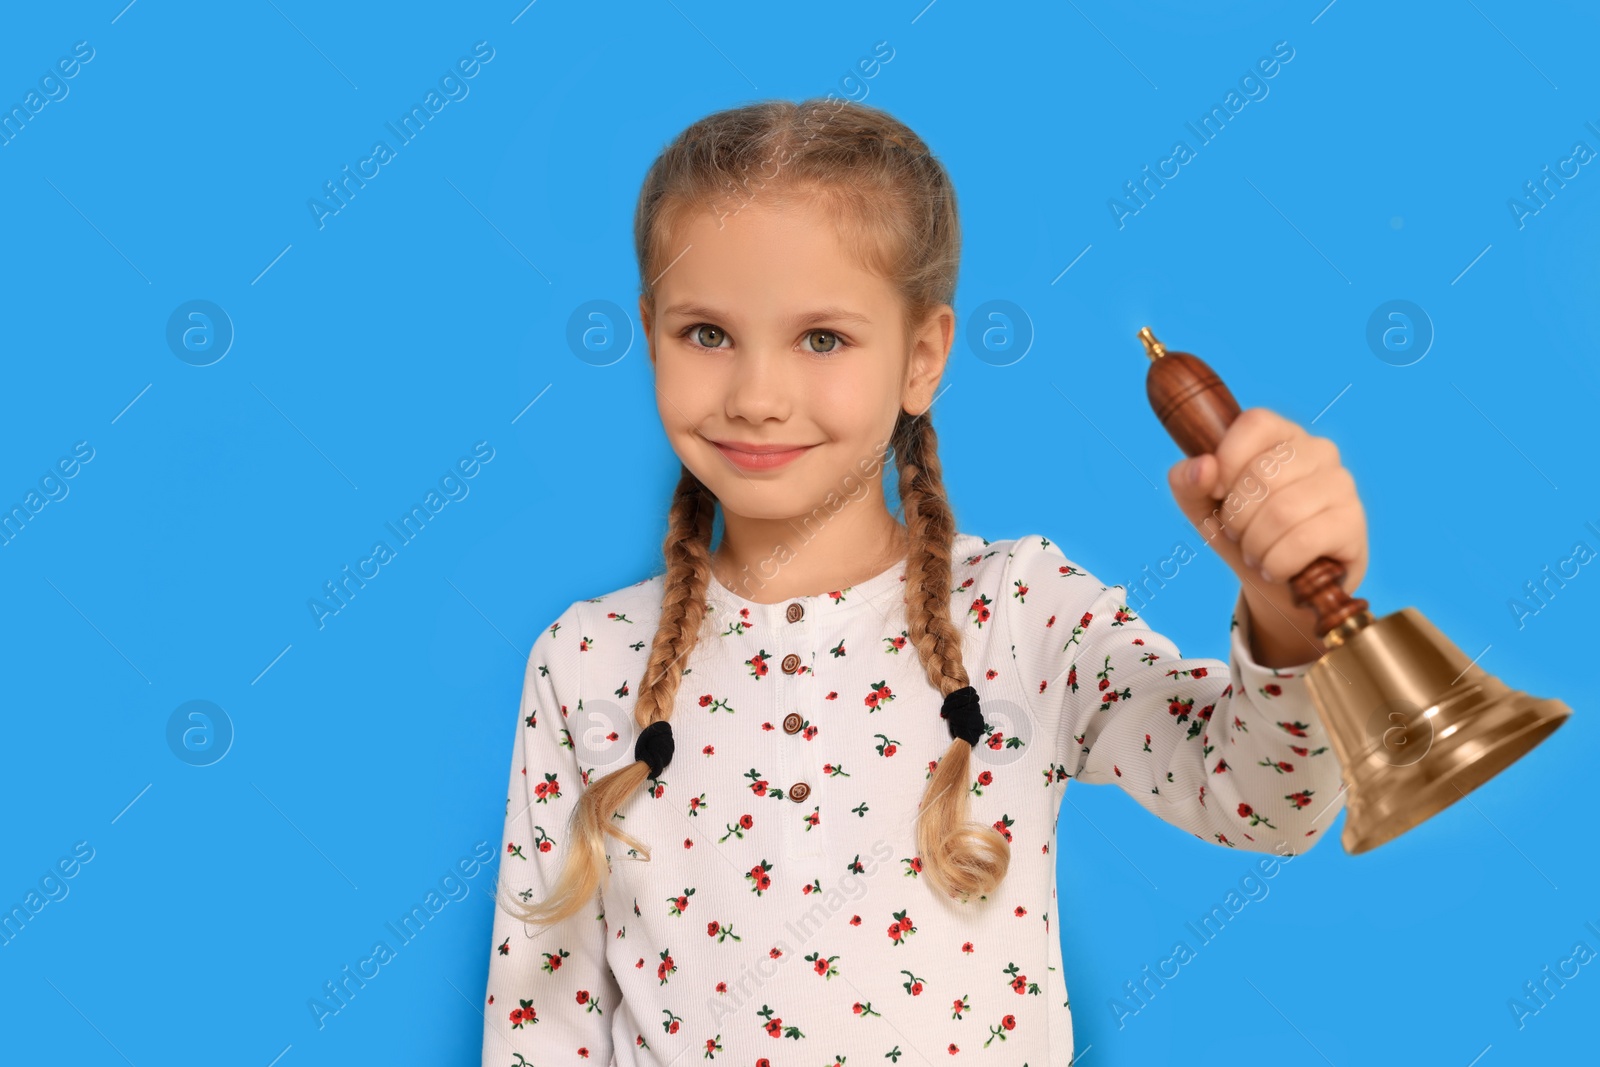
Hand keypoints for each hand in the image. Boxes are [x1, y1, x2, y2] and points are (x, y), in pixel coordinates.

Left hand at [1165, 407, 1368, 665]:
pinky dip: (1277, 564)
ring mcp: (1340, 483)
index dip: (1226, 462)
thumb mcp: (1201, 506)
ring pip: (1282, 512)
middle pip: (1263, 475)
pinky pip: (1304, 540)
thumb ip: (1187, 481)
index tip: (1217, 493)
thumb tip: (1203, 466)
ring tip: (1256, 554)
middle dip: (1237, 518)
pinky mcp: (1352, 521)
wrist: (1277, 581)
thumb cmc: (1240, 531)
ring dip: (1255, 545)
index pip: (1255, 423)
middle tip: (1238, 534)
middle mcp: (1317, 450)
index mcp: (1280, 434)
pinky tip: (1276, 569)